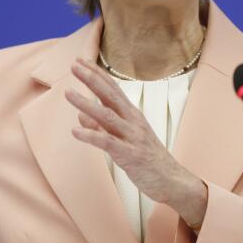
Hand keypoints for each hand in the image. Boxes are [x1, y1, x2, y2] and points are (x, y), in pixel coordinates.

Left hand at [66, 58, 206, 223]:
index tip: (81, 62)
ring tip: (68, 93)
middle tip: (74, 66)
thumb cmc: (149, 159)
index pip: (113, 88)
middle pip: (110, 95)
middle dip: (91, 79)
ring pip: (107, 116)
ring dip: (86, 104)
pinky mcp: (130, 155)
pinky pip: (107, 143)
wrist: (173, 181)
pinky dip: (91, 136)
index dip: (97, 74)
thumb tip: (80, 117)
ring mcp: (132, 137)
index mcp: (132, 115)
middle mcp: (133, 121)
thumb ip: (102, 128)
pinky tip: (75, 131)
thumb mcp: (125, 139)